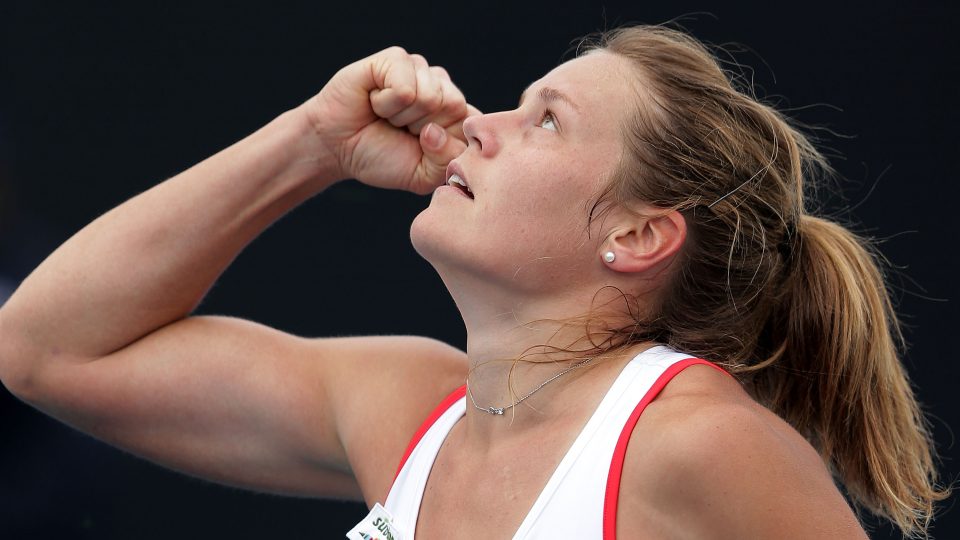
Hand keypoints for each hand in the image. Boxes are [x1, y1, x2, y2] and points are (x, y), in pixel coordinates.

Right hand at [303, 47, 478, 193]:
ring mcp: (420, 69)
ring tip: (387, 116)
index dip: (446, 145)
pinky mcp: (396, 59)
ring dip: (402, 117)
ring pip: (430, 96)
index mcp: (455, 114)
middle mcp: (441, 87)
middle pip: (454, 106)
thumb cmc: (381, 157)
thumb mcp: (423, 174)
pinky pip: (405, 87)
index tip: (422, 149)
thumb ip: (447, 160)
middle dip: (423, 129)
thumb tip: (435, 129)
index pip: (473, 125)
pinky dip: (386, 104)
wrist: (337, 146)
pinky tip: (374, 102)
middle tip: (401, 130)